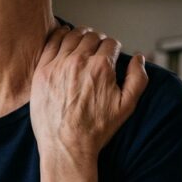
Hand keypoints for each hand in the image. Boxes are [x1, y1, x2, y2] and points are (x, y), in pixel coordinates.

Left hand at [30, 26, 147, 164]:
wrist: (66, 146)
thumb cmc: (96, 129)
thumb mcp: (127, 107)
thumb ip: (138, 79)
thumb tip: (139, 58)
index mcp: (101, 67)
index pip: (111, 43)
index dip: (113, 48)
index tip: (111, 54)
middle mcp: (79, 61)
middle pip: (91, 37)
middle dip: (97, 40)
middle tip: (97, 48)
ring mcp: (58, 65)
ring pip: (71, 36)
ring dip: (79, 36)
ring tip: (82, 41)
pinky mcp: (42, 71)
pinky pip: (51, 43)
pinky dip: (59, 35)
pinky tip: (63, 37)